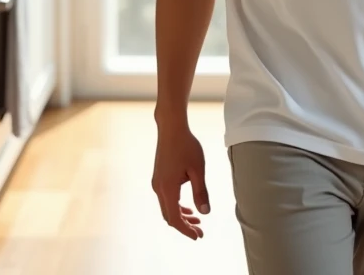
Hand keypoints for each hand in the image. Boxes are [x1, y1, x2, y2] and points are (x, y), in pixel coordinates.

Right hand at [152, 119, 210, 239]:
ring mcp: (157, 183)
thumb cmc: (186, 146)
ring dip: (181, 216)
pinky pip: (166, 199)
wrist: (171, 128)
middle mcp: (158, 188)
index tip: (198, 236)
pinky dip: (177, 206)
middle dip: (184, 225)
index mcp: (167, 188)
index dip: (186, 230)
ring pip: (167, 207)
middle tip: (200, 231)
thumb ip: (201, 192)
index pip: (175, 218)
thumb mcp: (198, 169)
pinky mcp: (159, 177)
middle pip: (169, 216)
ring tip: (197, 220)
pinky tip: (188, 206)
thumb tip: (205, 213)